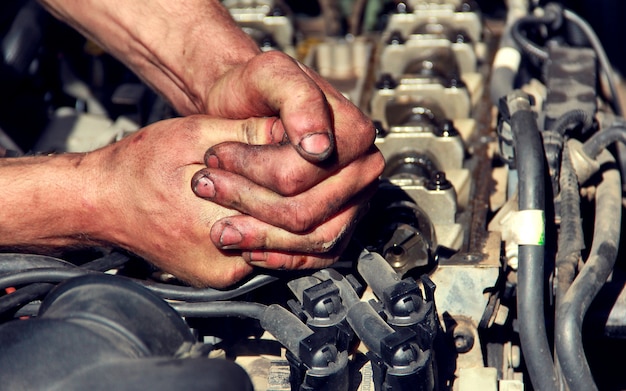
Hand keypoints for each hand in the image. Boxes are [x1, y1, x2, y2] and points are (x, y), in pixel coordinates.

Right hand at [87, 115, 349, 286]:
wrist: (105, 202)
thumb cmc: (140, 170)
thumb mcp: (196, 136)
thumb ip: (250, 137)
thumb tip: (296, 133)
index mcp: (218, 226)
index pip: (297, 213)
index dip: (320, 182)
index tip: (332, 159)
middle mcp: (225, 263)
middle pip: (305, 242)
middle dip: (329, 203)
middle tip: (349, 173)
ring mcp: (225, 274)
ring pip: (295, 256)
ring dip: (318, 221)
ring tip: (334, 190)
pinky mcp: (223, 275)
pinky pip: (274, 259)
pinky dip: (294, 236)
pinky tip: (305, 209)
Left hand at [191, 51, 384, 268]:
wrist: (248, 106)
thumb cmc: (256, 90)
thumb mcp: (270, 73)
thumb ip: (296, 98)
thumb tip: (319, 145)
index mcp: (354, 133)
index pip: (301, 172)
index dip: (252, 170)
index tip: (216, 155)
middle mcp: (362, 170)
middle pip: (306, 211)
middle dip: (248, 203)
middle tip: (207, 188)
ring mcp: (353, 202)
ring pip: (311, 239)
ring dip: (260, 237)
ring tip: (221, 228)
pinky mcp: (339, 226)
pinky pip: (316, 256)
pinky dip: (279, 257)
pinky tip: (248, 246)